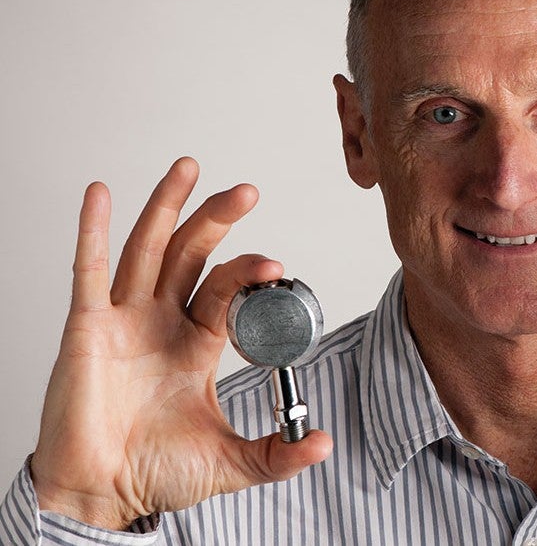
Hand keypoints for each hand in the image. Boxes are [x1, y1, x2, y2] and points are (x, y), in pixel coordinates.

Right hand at [30, 157, 332, 529]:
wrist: (103, 496)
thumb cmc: (155, 472)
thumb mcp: (230, 462)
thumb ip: (278, 454)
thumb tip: (324, 443)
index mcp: (197, 343)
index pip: (226, 290)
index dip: (249, 272)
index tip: (276, 266)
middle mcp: (161, 322)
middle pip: (191, 255)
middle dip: (217, 219)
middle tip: (247, 190)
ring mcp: (123, 321)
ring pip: (147, 250)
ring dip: (166, 206)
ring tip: (188, 167)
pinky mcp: (85, 330)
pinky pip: (87, 273)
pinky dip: (91, 232)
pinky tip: (99, 194)